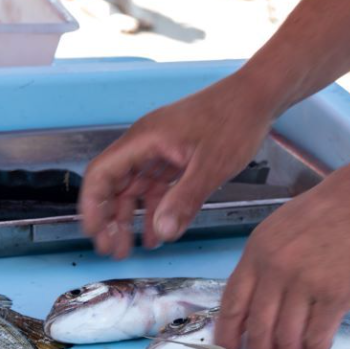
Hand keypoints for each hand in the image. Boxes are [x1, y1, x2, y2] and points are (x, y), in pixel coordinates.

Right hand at [79, 75, 275, 257]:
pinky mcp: (176, 159)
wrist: (256, 98)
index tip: (92, 231)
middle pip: (114, 185)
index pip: (102, 173)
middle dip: (109, 219)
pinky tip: (157, 233)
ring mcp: (161, 152)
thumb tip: (162, 232)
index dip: (93, 204)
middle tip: (111, 250)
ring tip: (128, 249)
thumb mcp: (211, 166)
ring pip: (134, 190)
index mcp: (145, 140)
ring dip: (130, 219)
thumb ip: (185, 200)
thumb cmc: (234, 119)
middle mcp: (146, 145)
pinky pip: (157, 189)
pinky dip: (154, 211)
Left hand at [215, 148, 349, 348]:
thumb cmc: (333, 210)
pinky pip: (317, 338)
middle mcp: (275, 270)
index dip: (227, 335)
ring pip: (286, 339)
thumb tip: (259, 300)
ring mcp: (304, 284)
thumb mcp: (283, 228)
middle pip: (258, 329)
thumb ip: (267, 262)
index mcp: (258, 252)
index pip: (232, 303)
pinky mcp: (335, 296)